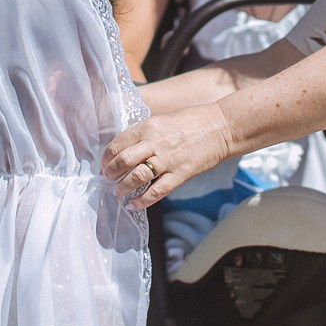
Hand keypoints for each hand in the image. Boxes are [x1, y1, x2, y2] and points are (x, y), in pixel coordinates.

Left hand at [104, 105, 233, 209]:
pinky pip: (157, 191)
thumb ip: (145, 133)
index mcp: (148, 127)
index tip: (105, 164)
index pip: (118, 144)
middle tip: (108, 179)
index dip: (107, 157)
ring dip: (123, 187)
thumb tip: (127, 148)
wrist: (220, 126)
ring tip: (118, 192)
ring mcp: (168, 160)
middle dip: (111, 173)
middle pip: (123, 161)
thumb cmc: (192, 121)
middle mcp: (154, 143)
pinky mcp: (180, 174)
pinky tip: (134, 205)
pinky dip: (143, 201)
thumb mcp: (162, 120)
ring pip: (136, 177)